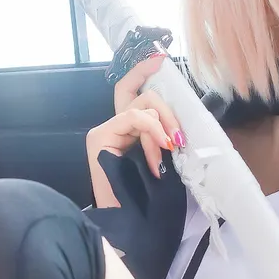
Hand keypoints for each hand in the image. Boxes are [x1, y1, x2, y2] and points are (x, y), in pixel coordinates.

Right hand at [86, 54, 184, 207]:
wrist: (129, 222)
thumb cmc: (147, 198)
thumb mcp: (161, 158)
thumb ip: (163, 136)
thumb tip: (179, 123)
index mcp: (126, 130)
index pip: (130, 90)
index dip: (142, 71)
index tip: (159, 57)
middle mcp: (113, 126)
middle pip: (140, 94)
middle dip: (166, 108)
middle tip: (178, 134)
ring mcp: (104, 130)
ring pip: (141, 104)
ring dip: (162, 124)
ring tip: (169, 148)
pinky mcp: (100, 136)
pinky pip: (134, 117)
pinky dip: (152, 128)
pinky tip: (162, 146)